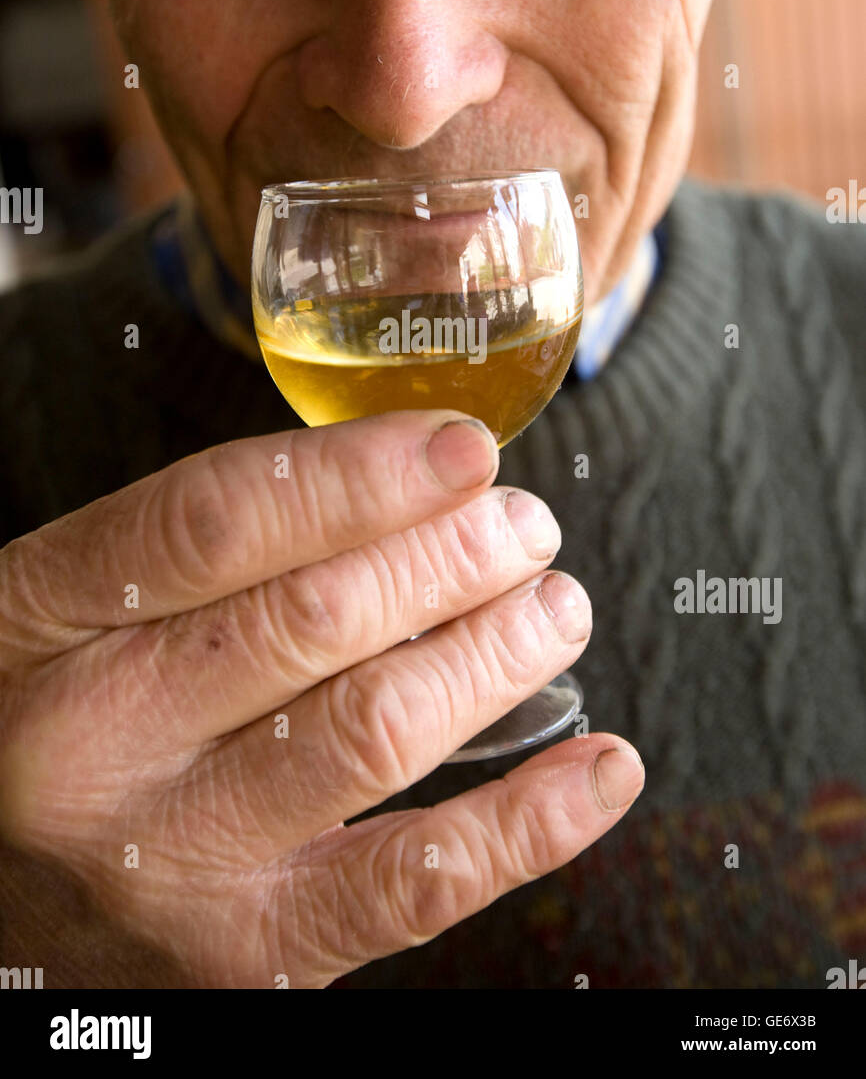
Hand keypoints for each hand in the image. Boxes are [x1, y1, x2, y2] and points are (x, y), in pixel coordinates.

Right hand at [0, 410, 642, 987]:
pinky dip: (531, 823)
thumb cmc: (55, 724)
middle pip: (314, 617)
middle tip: (523, 525)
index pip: (218, 521)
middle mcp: (95, 742)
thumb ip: (206, 555)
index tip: (464, 448)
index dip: (362, 475)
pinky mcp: (248, 955)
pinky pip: (414, 885)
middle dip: (451, 555)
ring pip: (374, 731)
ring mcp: (170, 860)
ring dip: (497, 654)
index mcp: (44, 622)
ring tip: (555, 606)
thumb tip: (406, 489)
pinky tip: (602, 768)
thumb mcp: (75, 615)